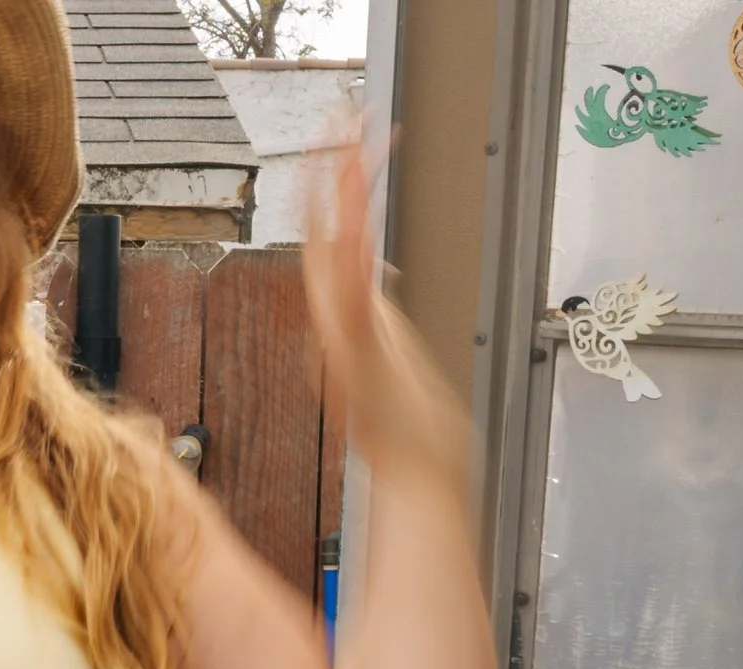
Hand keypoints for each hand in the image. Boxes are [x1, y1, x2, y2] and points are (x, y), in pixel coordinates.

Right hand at [303, 128, 469, 486]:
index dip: (331, 190)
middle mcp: (339, 323)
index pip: (330, 240)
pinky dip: (351, 254)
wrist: (419, 475)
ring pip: (333, 252)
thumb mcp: (395, 353)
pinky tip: (357, 219)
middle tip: (337, 119)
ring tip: (348, 145)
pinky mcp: (364, 357)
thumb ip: (379, 308)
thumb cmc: (409, 427)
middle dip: (329, 176)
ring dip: (342, 198)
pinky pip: (350, 295)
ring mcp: (348, 338)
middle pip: (323, 234)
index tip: (340, 142)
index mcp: (346, 319)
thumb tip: (378, 264)